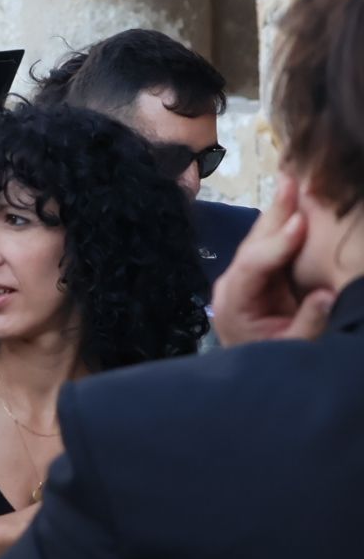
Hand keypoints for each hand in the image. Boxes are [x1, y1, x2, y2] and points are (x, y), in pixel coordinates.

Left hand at [212, 176, 336, 347]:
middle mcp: (233, 284)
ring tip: (293, 182)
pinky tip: (297, 205)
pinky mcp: (260, 276)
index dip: (276, 244)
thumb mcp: (293, 350)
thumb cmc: (275, 362)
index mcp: (234, 304)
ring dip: (280, 213)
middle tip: (291, 181)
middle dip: (274, 214)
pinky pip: (273, 246)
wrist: (258, 377)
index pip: (252, 266)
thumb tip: (324, 294)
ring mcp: (245, 278)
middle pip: (253, 244)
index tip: (299, 223)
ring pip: (262, 240)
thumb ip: (308, 323)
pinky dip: (286, 226)